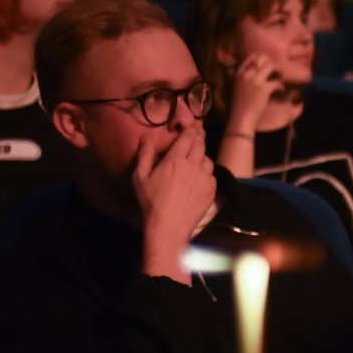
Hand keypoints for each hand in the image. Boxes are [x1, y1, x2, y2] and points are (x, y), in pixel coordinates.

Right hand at [136, 125, 217, 279]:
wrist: (169, 226)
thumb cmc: (151, 202)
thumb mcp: (140, 178)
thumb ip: (144, 155)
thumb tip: (146, 138)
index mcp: (175, 160)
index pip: (187, 137)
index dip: (191, 130)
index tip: (192, 126)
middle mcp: (193, 166)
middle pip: (200, 145)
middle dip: (199, 137)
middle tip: (198, 134)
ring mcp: (205, 178)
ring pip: (208, 160)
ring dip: (202, 156)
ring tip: (196, 157)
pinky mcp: (211, 190)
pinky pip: (212, 176)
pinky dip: (206, 173)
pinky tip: (199, 176)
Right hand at [226, 55, 277, 131]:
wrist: (241, 119)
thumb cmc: (239, 106)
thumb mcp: (236, 88)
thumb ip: (239, 78)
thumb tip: (234, 69)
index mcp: (238, 73)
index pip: (252, 57)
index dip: (263, 60)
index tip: (269, 68)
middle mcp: (246, 74)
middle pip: (263, 59)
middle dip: (272, 65)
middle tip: (277, 73)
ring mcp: (254, 81)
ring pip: (271, 66)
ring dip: (279, 72)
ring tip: (280, 79)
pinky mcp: (263, 89)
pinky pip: (277, 82)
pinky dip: (281, 86)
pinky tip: (281, 91)